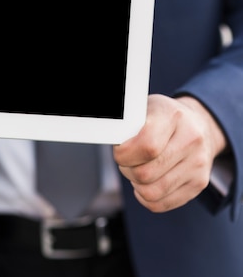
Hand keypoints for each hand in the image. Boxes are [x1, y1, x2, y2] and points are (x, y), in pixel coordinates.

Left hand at [113, 94, 227, 211]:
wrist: (199, 124)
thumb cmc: (164, 117)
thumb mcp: (146, 108)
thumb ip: (128, 122)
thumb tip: (111, 136)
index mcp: (173, 117)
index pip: (146, 146)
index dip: (125, 154)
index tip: (119, 150)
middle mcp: (190, 140)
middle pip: (146, 173)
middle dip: (127, 169)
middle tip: (126, 160)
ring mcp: (197, 164)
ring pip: (152, 193)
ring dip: (136, 185)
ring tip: (136, 170)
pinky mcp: (199, 183)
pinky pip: (162, 204)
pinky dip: (146, 198)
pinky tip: (146, 182)